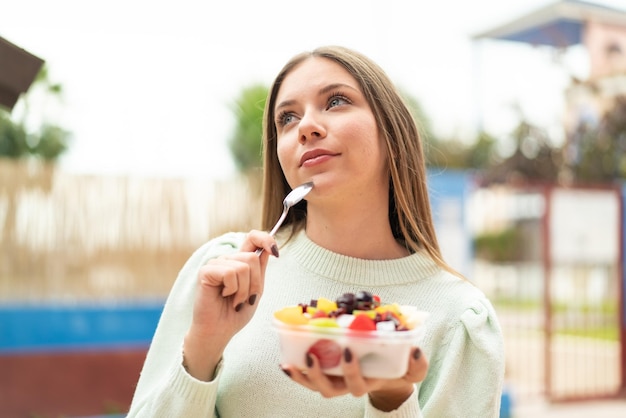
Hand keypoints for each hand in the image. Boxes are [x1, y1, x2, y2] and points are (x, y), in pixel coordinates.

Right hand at [183, 230, 278, 380]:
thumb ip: (260, 270)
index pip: (252, 238)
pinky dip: (233, 289)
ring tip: (235, 300)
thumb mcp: (255, 290)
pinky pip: (230, 272)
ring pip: (243, 266)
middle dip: (255, 282)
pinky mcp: (206, 271)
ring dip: (244, 289)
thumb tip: (269, 248)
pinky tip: (224, 296)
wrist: (219, 332)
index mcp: (239, 262)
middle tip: (246, 298)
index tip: (276, 251)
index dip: (265, 239)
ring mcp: (215, 264)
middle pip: (252, 257)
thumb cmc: (235, 314)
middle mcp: (227, 260)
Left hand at [281, 346, 427, 411]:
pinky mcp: (327, 372)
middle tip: (313, 355)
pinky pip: (309, 376)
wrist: (391, 373)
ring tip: (289, 363)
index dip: (350, 371)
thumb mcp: (415, 368)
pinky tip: (285, 362)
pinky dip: (296, 371)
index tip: (347, 350)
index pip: (357, 385)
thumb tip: (413, 350)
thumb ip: (418, 363)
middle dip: (320, 375)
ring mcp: (336, 379)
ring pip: (316, 385)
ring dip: (302, 375)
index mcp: (369, 382)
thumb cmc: (401, 367)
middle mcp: (349, 384)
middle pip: (330, 389)